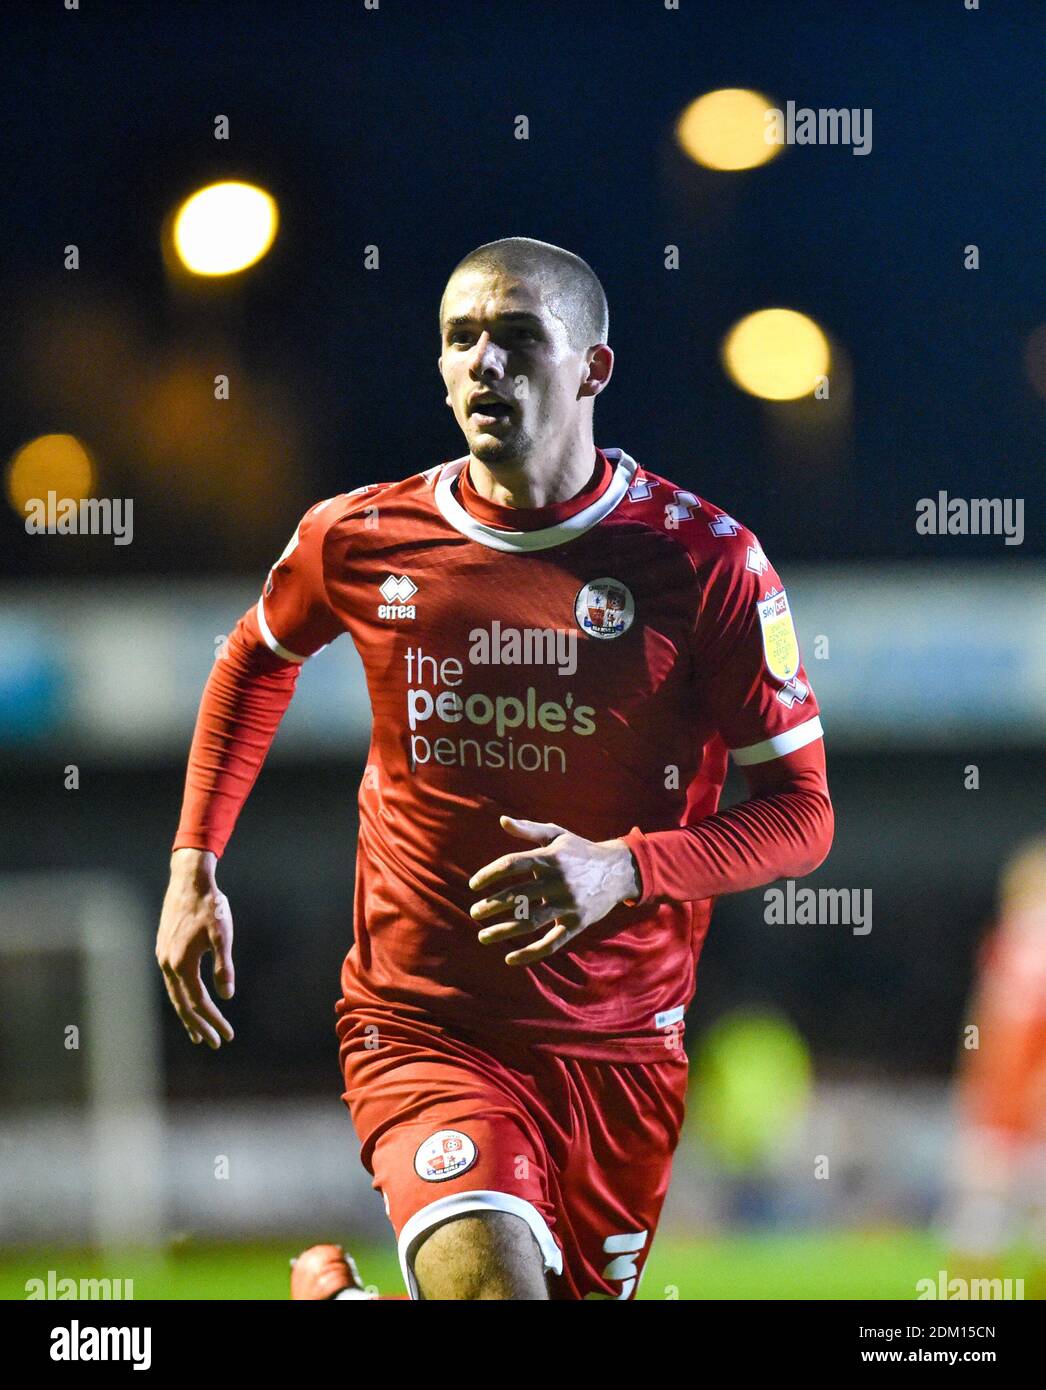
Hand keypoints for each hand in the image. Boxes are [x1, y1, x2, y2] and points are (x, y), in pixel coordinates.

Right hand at [155, 848, 235, 1047]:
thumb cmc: (209, 906)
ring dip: (188, 1015)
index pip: (199, 1003)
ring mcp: (163, 958)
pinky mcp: (163, 950)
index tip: (228, 1036)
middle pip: (183, 1005)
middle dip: (200, 1026)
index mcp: (182, 964)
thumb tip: (226, 995)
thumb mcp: (222, 934)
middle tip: (215, 1043)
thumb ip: (224, 965)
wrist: (189, 881)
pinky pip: (172, 983)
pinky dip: (181, 998)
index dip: (214, 1021)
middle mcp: (168, 965)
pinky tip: (188, 1001)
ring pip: (175, 995)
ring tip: (199, 1033)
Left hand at [468, 815, 640, 966]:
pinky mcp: (577, 923)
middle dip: (491, 906)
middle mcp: (558, 881)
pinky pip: (551, 943)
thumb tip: (502, 820)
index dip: (489, 875)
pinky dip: (530, 954)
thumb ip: (529, 829)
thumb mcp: (557, 836)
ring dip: (503, 931)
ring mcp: (568, 904)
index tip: (473, 885)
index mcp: (550, 858)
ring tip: (483, 935)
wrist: (619, 871)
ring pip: (530, 921)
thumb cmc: (581, 851)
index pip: (512, 864)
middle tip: (474, 912)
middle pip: (517, 895)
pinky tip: (510, 958)